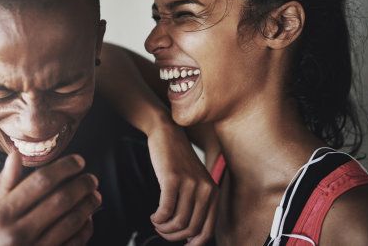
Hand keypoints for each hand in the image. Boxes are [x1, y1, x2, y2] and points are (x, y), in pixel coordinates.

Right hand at [0, 152, 101, 245]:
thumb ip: (3, 184)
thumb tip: (15, 155)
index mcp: (2, 214)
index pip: (40, 182)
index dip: (64, 168)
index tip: (78, 161)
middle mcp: (18, 233)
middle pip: (60, 200)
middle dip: (81, 186)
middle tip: (91, 178)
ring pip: (71, 222)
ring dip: (87, 206)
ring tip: (94, 195)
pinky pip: (73, 244)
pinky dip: (85, 230)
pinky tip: (88, 219)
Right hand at [147, 126, 217, 244]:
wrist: (167, 133)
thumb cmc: (177, 160)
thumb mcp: (194, 181)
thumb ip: (196, 204)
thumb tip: (189, 235)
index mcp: (214, 192)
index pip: (208, 230)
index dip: (194, 244)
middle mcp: (206, 189)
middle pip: (191, 229)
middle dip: (173, 237)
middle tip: (161, 231)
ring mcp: (190, 184)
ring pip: (178, 222)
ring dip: (163, 228)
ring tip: (156, 222)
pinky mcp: (173, 179)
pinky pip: (165, 210)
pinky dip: (158, 218)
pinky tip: (154, 215)